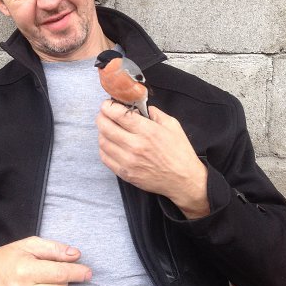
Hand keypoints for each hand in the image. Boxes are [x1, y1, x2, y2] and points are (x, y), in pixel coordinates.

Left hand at [96, 100, 208, 218]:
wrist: (184, 180)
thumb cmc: (180, 153)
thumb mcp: (172, 125)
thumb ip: (155, 113)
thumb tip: (141, 107)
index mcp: (148, 131)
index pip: (118, 114)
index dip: (108, 106)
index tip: (107, 104)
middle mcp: (136, 146)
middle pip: (105, 127)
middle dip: (101, 117)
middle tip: (104, 114)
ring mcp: (129, 161)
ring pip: (103, 142)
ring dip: (101, 132)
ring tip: (107, 128)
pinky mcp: (125, 173)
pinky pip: (105, 158)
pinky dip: (104, 148)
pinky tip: (110, 144)